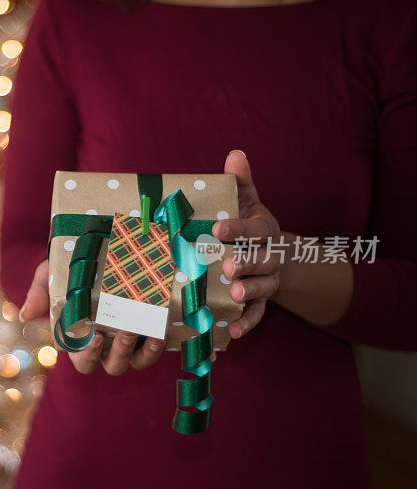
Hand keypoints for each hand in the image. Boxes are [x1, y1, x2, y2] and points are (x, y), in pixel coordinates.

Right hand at [20, 260, 165, 374]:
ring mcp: (127, 340)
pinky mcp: (146, 331)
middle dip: (118, 354)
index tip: (94, 338)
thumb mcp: (48, 276)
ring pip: (135, 362)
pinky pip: (153, 349)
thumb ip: (39, 294)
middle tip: (124, 332)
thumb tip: (26, 314)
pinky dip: (156, 346)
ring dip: (141, 353)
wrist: (90, 249)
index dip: (88, 356)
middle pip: (112, 366)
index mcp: (80, 339)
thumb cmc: (65, 269)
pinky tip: (159, 332)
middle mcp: (105, 345)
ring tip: (142, 331)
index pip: (82, 361)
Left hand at [213, 150, 280, 338]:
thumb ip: (241, 182)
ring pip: (262, 287)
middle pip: (263, 260)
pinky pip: (257, 314)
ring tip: (232, 294)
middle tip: (228, 265)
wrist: (269, 253)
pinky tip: (232, 333)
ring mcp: (268, 281)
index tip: (219, 228)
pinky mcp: (261, 301)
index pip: (254, 228)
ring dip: (249, 291)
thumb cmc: (248, 224)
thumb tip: (235, 155)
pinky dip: (247, 323)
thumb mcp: (246, 202)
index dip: (238, 228)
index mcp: (264, 230)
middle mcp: (270, 256)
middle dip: (247, 262)